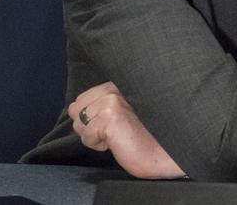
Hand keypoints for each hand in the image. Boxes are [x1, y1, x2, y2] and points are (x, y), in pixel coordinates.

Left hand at [68, 82, 183, 178]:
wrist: (162, 151)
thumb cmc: (143, 135)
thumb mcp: (120, 111)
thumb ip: (102, 103)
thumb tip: (74, 108)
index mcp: (116, 84)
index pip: (81, 99)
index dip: (91, 117)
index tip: (112, 123)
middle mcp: (113, 88)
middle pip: (76, 109)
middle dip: (89, 125)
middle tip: (113, 131)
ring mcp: (111, 101)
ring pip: (79, 124)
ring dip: (93, 135)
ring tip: (116, 135)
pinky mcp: (110, 116)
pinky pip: (87, 136)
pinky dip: (98, 145)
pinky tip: (117, 142)